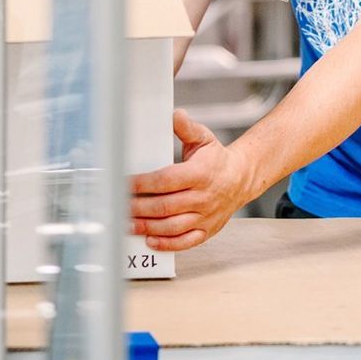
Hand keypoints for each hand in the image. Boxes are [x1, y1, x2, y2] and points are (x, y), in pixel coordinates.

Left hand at [128, 110, 260, 252]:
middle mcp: (203, 197)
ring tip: (128, 224)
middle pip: (165, 206)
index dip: (143, 184)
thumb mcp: (203, 138)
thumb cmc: (217, 160)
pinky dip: (167, 244)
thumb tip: (174, 115)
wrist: (241, 179)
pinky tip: (150, 240)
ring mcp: (205, 216)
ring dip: (147, 227)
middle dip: (139, 208)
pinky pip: (185, 242)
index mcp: (200, 174)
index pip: (166, 180)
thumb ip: (186, 128)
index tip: (125, 184)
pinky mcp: (207, 230)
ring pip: (172, 226)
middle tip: (119, 207)